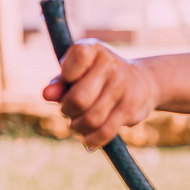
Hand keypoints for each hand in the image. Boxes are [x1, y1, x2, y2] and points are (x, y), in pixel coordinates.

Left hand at [41, 40, 157, 149]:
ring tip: (78, 123)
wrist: (143, 82)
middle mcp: (110, 64)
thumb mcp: (78, 73)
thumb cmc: (99, 76)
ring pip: (90, 119)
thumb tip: (47, 94)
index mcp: (93, 49)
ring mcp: (122, 87)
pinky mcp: (130, 109)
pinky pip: (105, 132)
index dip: (66, 77)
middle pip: (78, 99)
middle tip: (69, 109)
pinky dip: (92, 140)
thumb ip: (60, 83)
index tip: (69, 81)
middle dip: (67, 110)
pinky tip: (88, 140)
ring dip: (78, 126)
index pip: (73, 63)